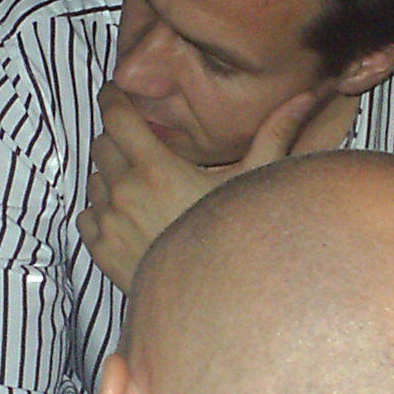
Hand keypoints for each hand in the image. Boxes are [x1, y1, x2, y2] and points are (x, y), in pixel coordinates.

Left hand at [76, 83, 324, 289]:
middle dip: (117, 137)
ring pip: (94, 179)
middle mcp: (124, 192)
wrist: (215, 300)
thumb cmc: (237, 239)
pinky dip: (101, 210)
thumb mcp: (256, 183)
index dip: (113, 98)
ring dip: (110, 175)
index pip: (116, 116)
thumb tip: (307, 97)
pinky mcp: (101, 250)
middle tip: (140, 144)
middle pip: (102, 144)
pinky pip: (86, 214)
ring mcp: (109, 222)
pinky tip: (129, 215)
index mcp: (155, 169)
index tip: (116, 92)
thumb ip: (275, 135)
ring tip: (140, 184)